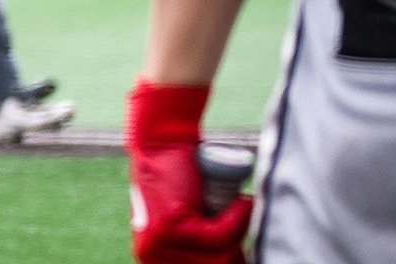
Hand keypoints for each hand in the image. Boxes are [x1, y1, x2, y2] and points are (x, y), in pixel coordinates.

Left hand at [127, 79, 251, 263]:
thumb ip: (200, 241)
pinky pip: (221, 235)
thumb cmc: (181, 176)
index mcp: (154, 256)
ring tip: (242, 206)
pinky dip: (238, 217)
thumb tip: (234, 259)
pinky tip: (243, 201)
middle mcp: (152, 254)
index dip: (227, 258)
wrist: (162, 142)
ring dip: (239, 230)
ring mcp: (160, 243)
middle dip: (235, 247)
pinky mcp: (174, 227)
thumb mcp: (188, 219)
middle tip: (241, 225)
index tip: (240, 249)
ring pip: (222, 253)